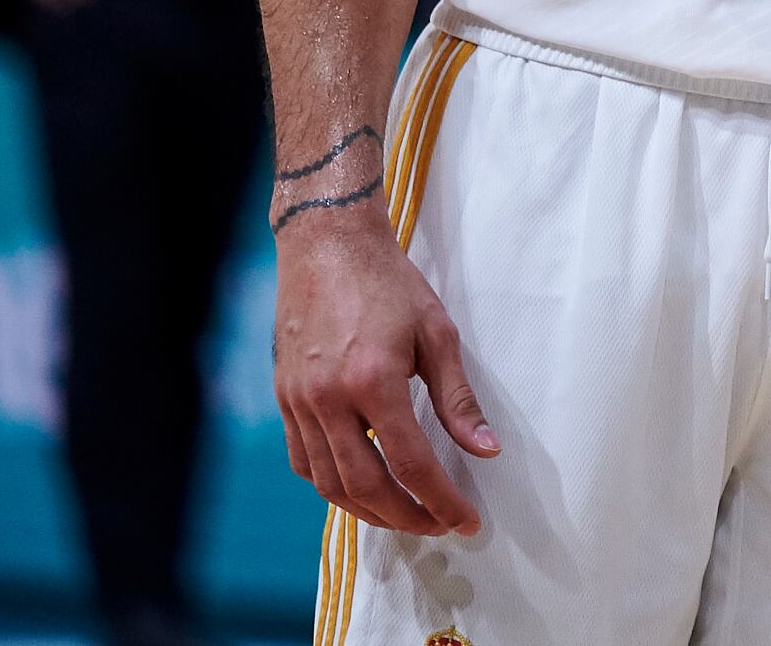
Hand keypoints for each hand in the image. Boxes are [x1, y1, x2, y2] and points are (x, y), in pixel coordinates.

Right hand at [272, 213, 496, 536]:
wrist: (327, 244)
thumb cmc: (388, 282)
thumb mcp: (437, 333)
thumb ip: (458, 399)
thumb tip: (486, 450)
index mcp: (373, 380)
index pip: (411, 464)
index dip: (441, 500)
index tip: (465, 520)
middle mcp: (329, 399)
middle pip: (367, 486)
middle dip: (407, 516)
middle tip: (438, 525)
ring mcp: (299, 402)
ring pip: (330, 483)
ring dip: (369, 510)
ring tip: (405, 515)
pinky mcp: (284, 399)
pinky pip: (304, 461)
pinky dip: (333, 486)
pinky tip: (360, 488)